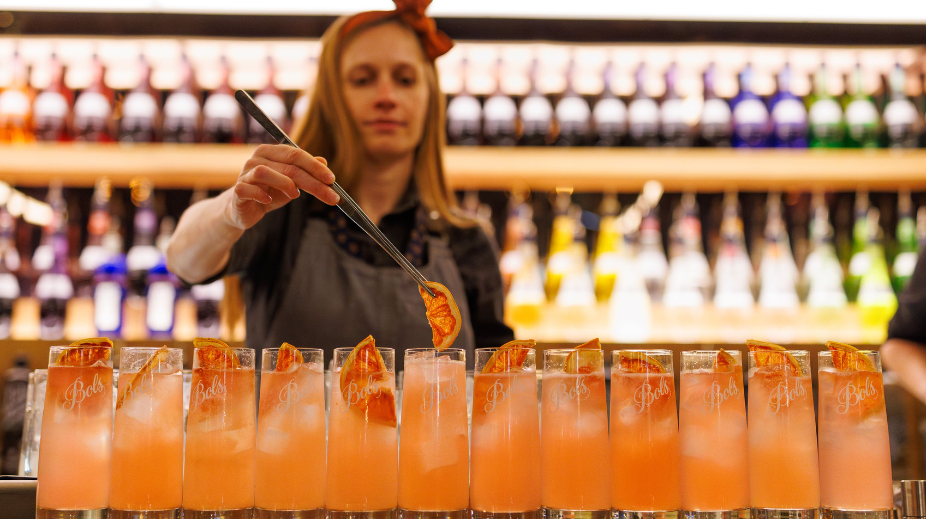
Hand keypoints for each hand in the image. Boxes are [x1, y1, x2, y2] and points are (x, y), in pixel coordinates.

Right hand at [225, 145, 339, 229]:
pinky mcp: (237, 189)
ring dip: (285, 184)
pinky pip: (248, 188)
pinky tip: (268, 200)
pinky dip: (261, 194)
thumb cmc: (270, 193)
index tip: (332, 180)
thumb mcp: (292, 183)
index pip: (297, 154)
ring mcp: (245, 173)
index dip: (315, 167)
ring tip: (295, 196)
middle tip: (330, 196)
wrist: (245, 209)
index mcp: (272, 152)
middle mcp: (257, 158)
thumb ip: (306, 172)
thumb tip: (324, 160)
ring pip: (265, 172)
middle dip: (312, 182)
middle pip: (288, 166)